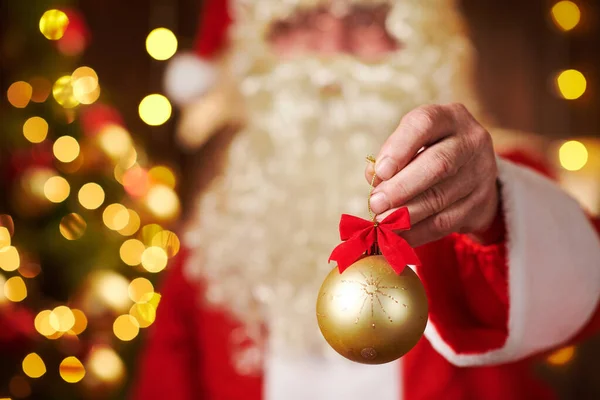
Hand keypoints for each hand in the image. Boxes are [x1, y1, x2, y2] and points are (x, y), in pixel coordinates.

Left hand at [365, 103, 499, 246]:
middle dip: (402, 187)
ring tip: (382, 222)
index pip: (425, 124)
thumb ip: (390, 156)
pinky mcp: (482, 203)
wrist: (472, 172)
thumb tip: (372, 175)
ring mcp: (482, 173)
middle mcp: (471, 141)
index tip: (380, 171)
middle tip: (376, 204)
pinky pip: (446, 222)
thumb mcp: (411, 144)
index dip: (400, 148)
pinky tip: (399, 235)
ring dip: (407, 214)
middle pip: (438, 164)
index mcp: (449, 117)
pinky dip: (418, 232)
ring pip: (441, 197)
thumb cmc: (428, 152)